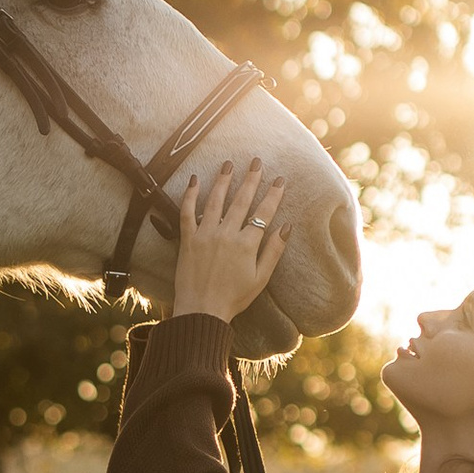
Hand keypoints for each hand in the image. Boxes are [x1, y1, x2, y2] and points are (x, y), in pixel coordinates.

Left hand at [168, 155, 288, 324]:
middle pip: (241, 200)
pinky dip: (190, 195)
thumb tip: (286, 227)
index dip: (273, 194)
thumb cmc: (233, 298)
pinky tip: (194, 180)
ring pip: (215, 200)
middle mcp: (226, 234)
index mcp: (246, 244)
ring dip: (223, 180)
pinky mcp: (188, 239)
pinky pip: (187, 212)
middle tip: (256, 161)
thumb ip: (274, 251)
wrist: (201, 310)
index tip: (280, 180)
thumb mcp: (261, 278)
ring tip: (229, 163)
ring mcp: (205, 235)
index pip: (264, 212)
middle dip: (251, 178)